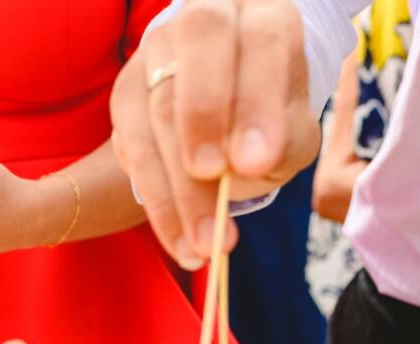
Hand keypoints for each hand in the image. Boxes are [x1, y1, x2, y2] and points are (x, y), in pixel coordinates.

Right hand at [111, 0, 320, 268]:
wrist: (232, 95)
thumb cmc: (270, 115)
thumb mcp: (294, 127)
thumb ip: (283, 141)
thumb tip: (242, 166)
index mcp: (262, 14)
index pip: (260, 45)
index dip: (256, 103)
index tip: (256, 163)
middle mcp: (204, 19)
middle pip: (194, 61)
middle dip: (201, 126)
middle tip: (212, 182)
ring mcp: (156, 51)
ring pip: (155, 108)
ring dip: (176, 187)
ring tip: (202, 246)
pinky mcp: (125, 91)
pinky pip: (130, 146)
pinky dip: (158, 202)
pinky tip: (181, 241)